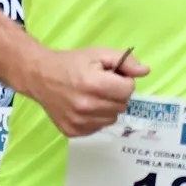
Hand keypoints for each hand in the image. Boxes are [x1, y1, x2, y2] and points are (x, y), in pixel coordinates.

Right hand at [30, 46, 144, 137]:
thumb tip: (145, 71)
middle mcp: (86, 106)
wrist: (40, 76)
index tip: (111, 76)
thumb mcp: (98, 54)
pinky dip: (95, 118)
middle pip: (122, 105)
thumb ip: (124, 61)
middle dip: (116, 94)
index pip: (128, 90)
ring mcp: (79, 122)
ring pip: (112, 119)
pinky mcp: (73, 132)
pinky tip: (83, 107)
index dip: (123, 81)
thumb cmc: (71, 63)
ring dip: (107, 108)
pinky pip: (98, 127)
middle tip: (101, 86)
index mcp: (93, 84)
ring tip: (92, 96)